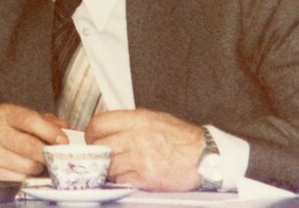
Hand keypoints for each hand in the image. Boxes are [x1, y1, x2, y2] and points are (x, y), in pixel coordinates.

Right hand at [0, 104, 68, 180]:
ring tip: (38, 164)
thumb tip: (65, 128)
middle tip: (55, 158)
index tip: (64, 141)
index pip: (31, 120)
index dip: (50, 132)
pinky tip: (25, 172)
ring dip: (38, 169)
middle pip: (31, 147)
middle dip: (47, 155)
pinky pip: (18, 179)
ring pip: (28, 166)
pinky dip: (27, 178)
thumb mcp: (18, 121)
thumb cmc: (2, 134)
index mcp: (4, 113)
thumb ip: (43, 121)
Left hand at [85, 109, 204, 190]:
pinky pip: (121, 180)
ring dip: (109, 168)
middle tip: (101, 156)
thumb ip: (130, 123)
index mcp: (137, 119)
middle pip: (99, 146)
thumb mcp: (154, 119)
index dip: (91, 133)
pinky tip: (130, 175)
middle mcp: (136, 137)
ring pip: (108, 165)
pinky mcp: (146, 178)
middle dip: (97, 152)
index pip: (98, 123)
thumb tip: (108, 129)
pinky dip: (122, 179)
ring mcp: (140, 158)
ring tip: (117, 167)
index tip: (93, 139)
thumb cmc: (182, 138)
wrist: (206, 157)